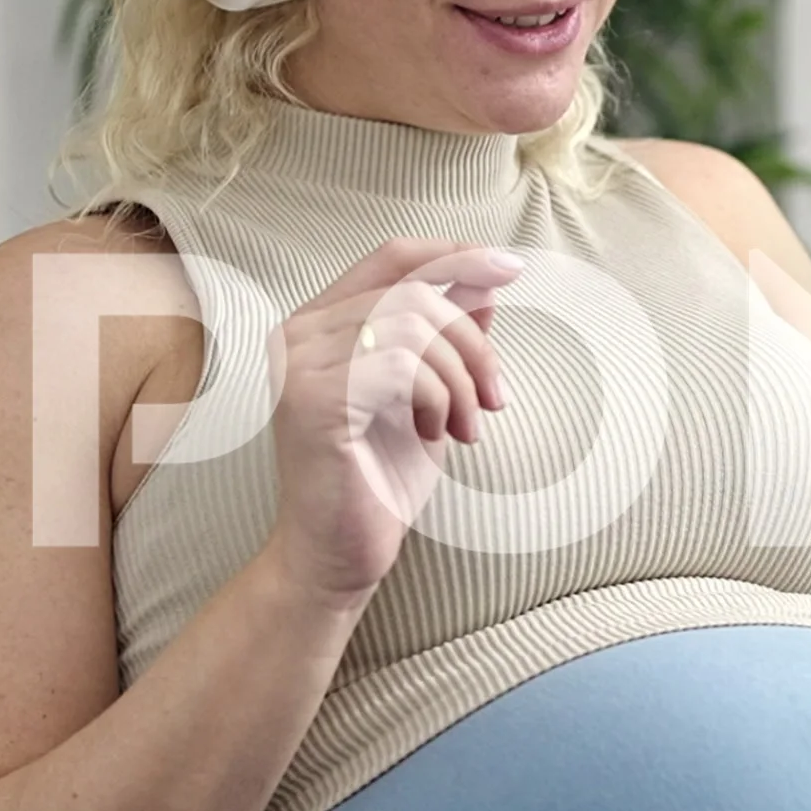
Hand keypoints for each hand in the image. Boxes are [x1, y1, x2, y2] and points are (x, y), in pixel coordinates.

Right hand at [263, 238, 524, 608]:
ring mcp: (299, 364)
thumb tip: (485, 283)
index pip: (391, 259)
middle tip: (493, 400)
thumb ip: (446, 338)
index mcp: (321, 323)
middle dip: (472, 344)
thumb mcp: (429, 396)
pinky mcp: (312, 399)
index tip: (511, 268)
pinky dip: (436, 398)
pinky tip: (434, 435)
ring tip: (465, 427)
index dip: (453, 255)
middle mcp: (299, 333)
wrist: (339, 555)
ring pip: (412, 326)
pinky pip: (400, 365)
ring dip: (459, 378)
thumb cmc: (378, 479)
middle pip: (413, 294)